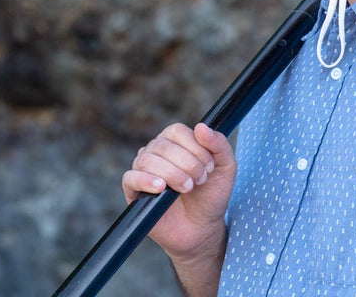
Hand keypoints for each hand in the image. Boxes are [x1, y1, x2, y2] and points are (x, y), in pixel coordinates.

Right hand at [122, 122, 236, 262]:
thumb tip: (201, 126)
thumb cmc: (212, 194)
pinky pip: (130, 178)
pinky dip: (145, 180)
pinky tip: (161, 188)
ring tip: (187, 188)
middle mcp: (157, 151)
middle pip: (163, 145)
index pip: (176, 131)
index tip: (209, 166)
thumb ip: (219, 144)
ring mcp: (144, 170)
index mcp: (177, 141)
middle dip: (187, 163)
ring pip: (147, 159)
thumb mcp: (226, 167)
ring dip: (171, 173)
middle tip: (200, 180)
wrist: (202, 228)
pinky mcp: (133, 191)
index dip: (194, 146)